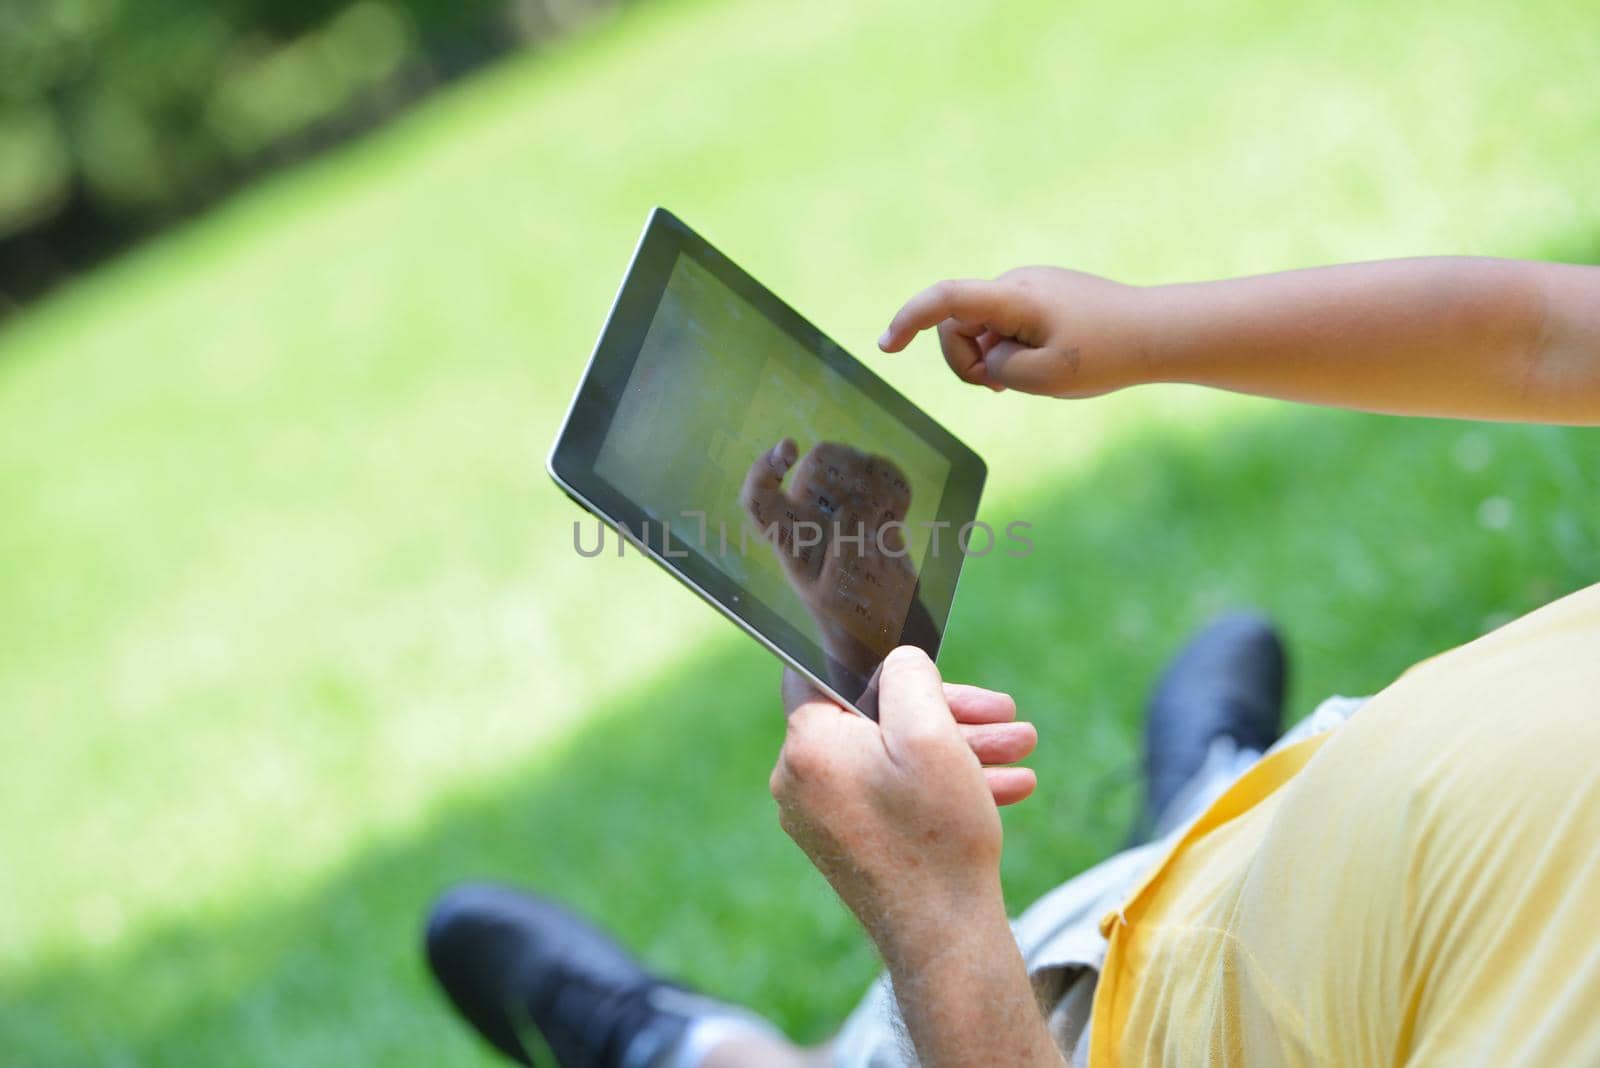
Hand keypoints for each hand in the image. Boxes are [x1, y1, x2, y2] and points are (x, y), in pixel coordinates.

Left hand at [741, 439, 919, 670]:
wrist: (884, 621)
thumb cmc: (852, 614)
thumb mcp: (840, 592)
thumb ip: (843, 549)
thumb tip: (857, 507)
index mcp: (789, 538)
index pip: (760, 498)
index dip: (764, 469)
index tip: (789, 447)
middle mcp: (809, 513)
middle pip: (819, 463)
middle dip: (847, 476)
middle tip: (871, 511)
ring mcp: (841, 503)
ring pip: (852, 461)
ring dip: (876, 482)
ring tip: (887, 518)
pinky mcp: (872, 501)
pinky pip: (885, 472)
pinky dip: (897, 489)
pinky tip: (898, 515)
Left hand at [769, 649, 1036, 947]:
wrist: (944, 937)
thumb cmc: (936, 834)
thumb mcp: (930, 732)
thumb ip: (909, 676)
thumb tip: (897, 661)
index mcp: (808, 745)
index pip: (826, 673)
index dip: (882, 664)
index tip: (925, 667)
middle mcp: (801, 780)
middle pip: (874, 719)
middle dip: (948, 714)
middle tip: (1005, 715)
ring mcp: (822, 816)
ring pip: (892, 759)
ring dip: (958, 750)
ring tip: (1021, 751)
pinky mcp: (848, 843)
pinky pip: (891, 795)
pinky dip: (938, 786)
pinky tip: (1002, 787)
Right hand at [877, 266, 1150, 396]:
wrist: (1160, 332)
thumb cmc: (1106, 356)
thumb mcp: (1041, 379)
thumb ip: (995, 370)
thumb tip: (986, 355)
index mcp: (1015, 299)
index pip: (946, 301)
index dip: (909, 320)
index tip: (886, 347)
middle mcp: (1018, 283)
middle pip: (960, 324)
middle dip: (967, 361)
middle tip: (999, 391)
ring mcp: (1031, 286)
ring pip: (983, 328)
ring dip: (991, 359)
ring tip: (1028, 380)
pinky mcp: (1045, 295)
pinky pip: (1007, 325)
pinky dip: (1009, 350)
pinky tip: (1040, 366)